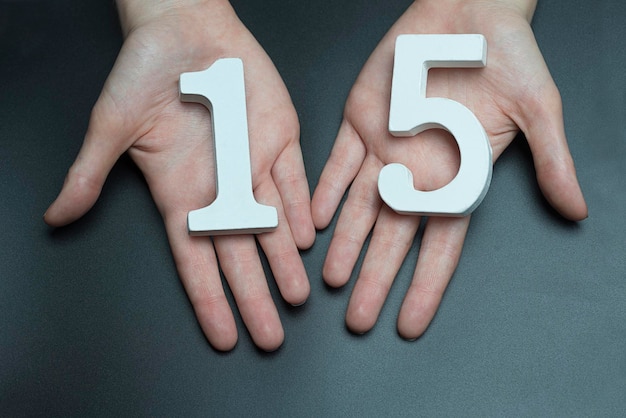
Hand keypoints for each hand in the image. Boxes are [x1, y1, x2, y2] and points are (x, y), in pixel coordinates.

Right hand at [44, 0, 314, 350]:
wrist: (182, 28)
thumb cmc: (142, 72)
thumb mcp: (111, 126)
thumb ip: (90, 173)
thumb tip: (56, 215)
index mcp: (182, 194)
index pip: (197, 261)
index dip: (211, 300)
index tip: (225, 336)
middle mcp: (221, 188)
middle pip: (240, 255)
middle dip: (256, 296)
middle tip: (271, 337)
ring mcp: (252, 165)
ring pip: (274, 224)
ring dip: (285, 261)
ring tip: (296, 297)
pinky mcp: (279, 138)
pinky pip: (294, 180)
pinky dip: (301, 207)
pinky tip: (307, 237)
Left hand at [311, 0, 586, 339]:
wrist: (468, 9)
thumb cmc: (509, 56)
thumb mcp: (538, 109)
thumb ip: (551, 160)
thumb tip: (577, 209)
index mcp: (458, 178)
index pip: (440, 246)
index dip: (424, 286)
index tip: (409, 324)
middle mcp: (418, 173)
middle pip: (393, 239)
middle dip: (374, 279)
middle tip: (357, 319)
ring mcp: (385, 149)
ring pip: (361, 208)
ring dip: (345, 244)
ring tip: (330, 280)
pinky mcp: (360, 121)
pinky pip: (338, 164)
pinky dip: (326, 191)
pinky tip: (314, 221)